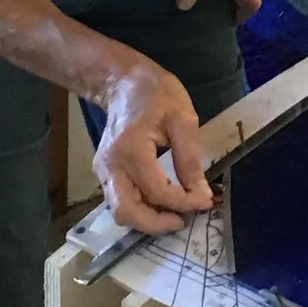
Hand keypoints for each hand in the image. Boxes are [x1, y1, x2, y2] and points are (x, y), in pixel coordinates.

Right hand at [95, 61, 213, 234]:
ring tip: (174, 214)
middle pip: (127, 212)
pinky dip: (140, 209)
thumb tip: (200, 193)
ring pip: (119, 212)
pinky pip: (119, 202)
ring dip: (147, 220)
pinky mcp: (103, 173)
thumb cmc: (155, 93)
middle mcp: (110, 165)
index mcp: (131, 149)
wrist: (122, 82)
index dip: (183, 202)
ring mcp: (102, 170)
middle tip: (184, 220)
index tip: (205, 201)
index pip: (156, 190)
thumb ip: (190, 158)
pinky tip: (161, 203)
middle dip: (157, 224)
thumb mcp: (182, 118)